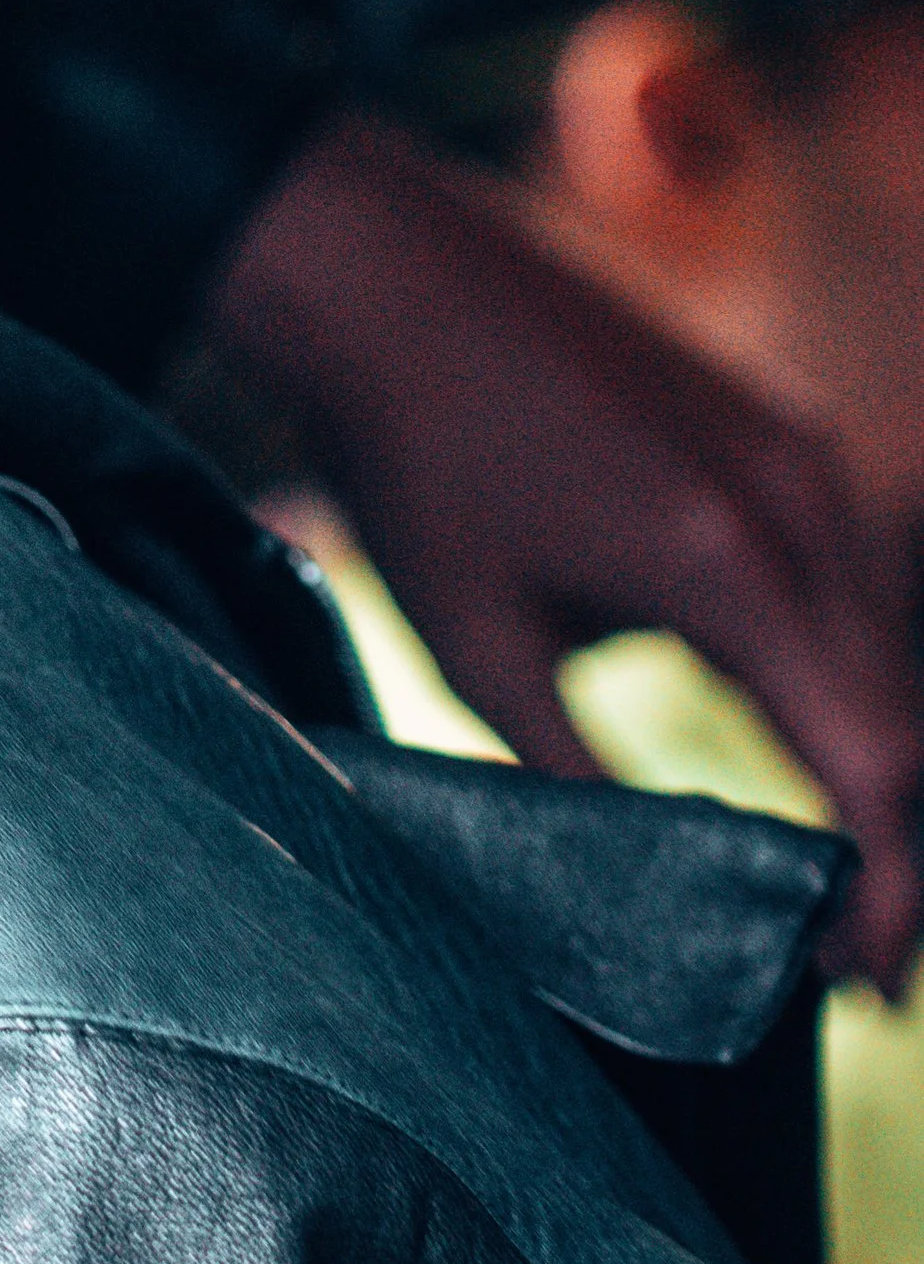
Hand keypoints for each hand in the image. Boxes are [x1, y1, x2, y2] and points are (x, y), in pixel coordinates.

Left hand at [210, 108, 923, 993]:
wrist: (390, 280)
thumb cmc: (416, 460)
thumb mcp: (480, 647)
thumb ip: (580, 774)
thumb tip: (656, 879)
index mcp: (728, 564)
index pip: (869, 769)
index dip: (880, 893)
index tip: (853, 983)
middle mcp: (796, 500)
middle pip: (900, 720)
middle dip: (887, 850)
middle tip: (846, 965)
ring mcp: (799, 452)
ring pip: (885, 649)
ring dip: (871, 763)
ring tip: (831, 874)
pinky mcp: (779, 430)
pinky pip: (847, 578)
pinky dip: (840, 672)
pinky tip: (800, 739)